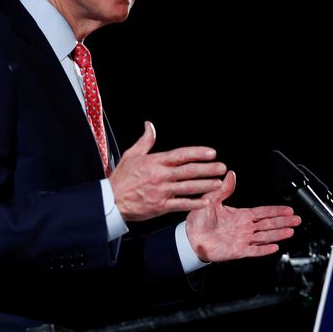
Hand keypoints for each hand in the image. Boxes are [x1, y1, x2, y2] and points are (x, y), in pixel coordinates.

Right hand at [110, 122, 225, 221]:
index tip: (211, 153)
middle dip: (208, 168)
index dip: (198, 153)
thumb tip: (149, 125)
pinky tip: (206, 201)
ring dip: (206, 184)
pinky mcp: (160, 206)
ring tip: (218, 182)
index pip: (181, 154)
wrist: (111, 200)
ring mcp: (162, 191)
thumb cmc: (121, 178)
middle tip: (221, 167)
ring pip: (188, 187)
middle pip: (189, 170)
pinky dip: (195, 203)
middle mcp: (160, 175)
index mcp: (155, 161)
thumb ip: (145, 140)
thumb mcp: (132, 154)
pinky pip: (181, 204)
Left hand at [185, 171, 299, 262]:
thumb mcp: (211, 200)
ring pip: (265, 236)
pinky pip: (254, 250)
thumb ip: (224, 189)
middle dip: (283, 221)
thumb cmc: (198, 220)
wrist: (189, 237)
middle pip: (269, 224)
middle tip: (297, 220)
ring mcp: (242, 239)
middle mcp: (244, 227)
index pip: (263, 212)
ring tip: (290, 231)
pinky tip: (275, 246)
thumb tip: (230, 174)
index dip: (276, 210)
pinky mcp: (238, 250)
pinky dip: (264, 249)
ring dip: (278, 234)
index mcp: (241, 215)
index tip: (289, 210)